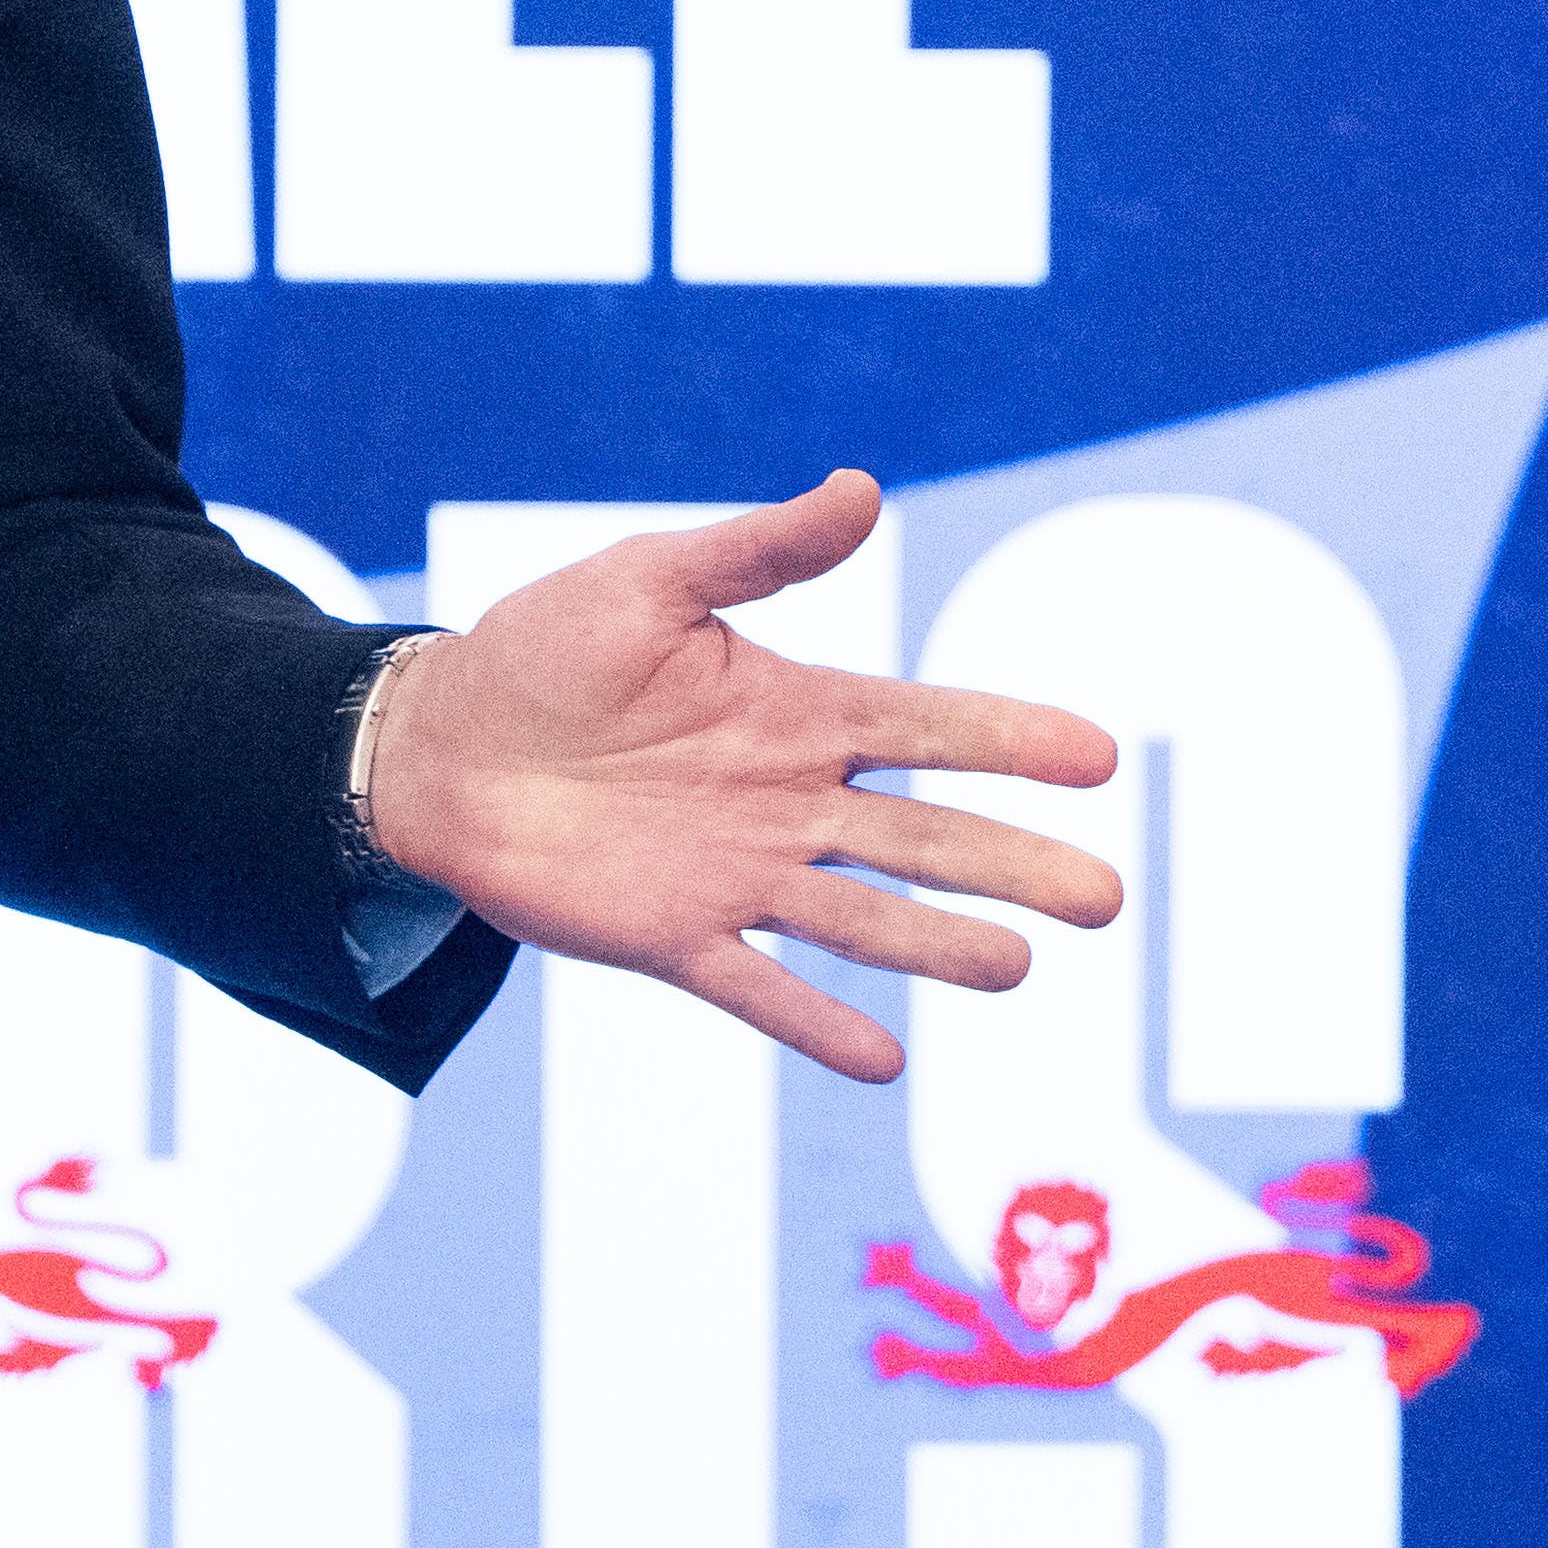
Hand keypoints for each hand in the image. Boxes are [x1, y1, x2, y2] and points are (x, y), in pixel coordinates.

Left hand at [356, 470, 1125, 1082]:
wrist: (442, 745)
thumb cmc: (548, 650)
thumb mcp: (653, 581)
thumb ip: (759, 549)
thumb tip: (863, 488)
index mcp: (795, 711)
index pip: (926, 727)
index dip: (1010, 740)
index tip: (1096, 756)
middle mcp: (787, 801)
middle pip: (923, 836)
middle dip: (1012, 863)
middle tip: (1104, 897)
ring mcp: (737, 875)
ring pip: (861, 918)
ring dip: (938, 944)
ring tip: (1020, 969)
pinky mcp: (672, 936)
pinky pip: (756, 986)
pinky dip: (815, 1022)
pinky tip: (884, 1059)